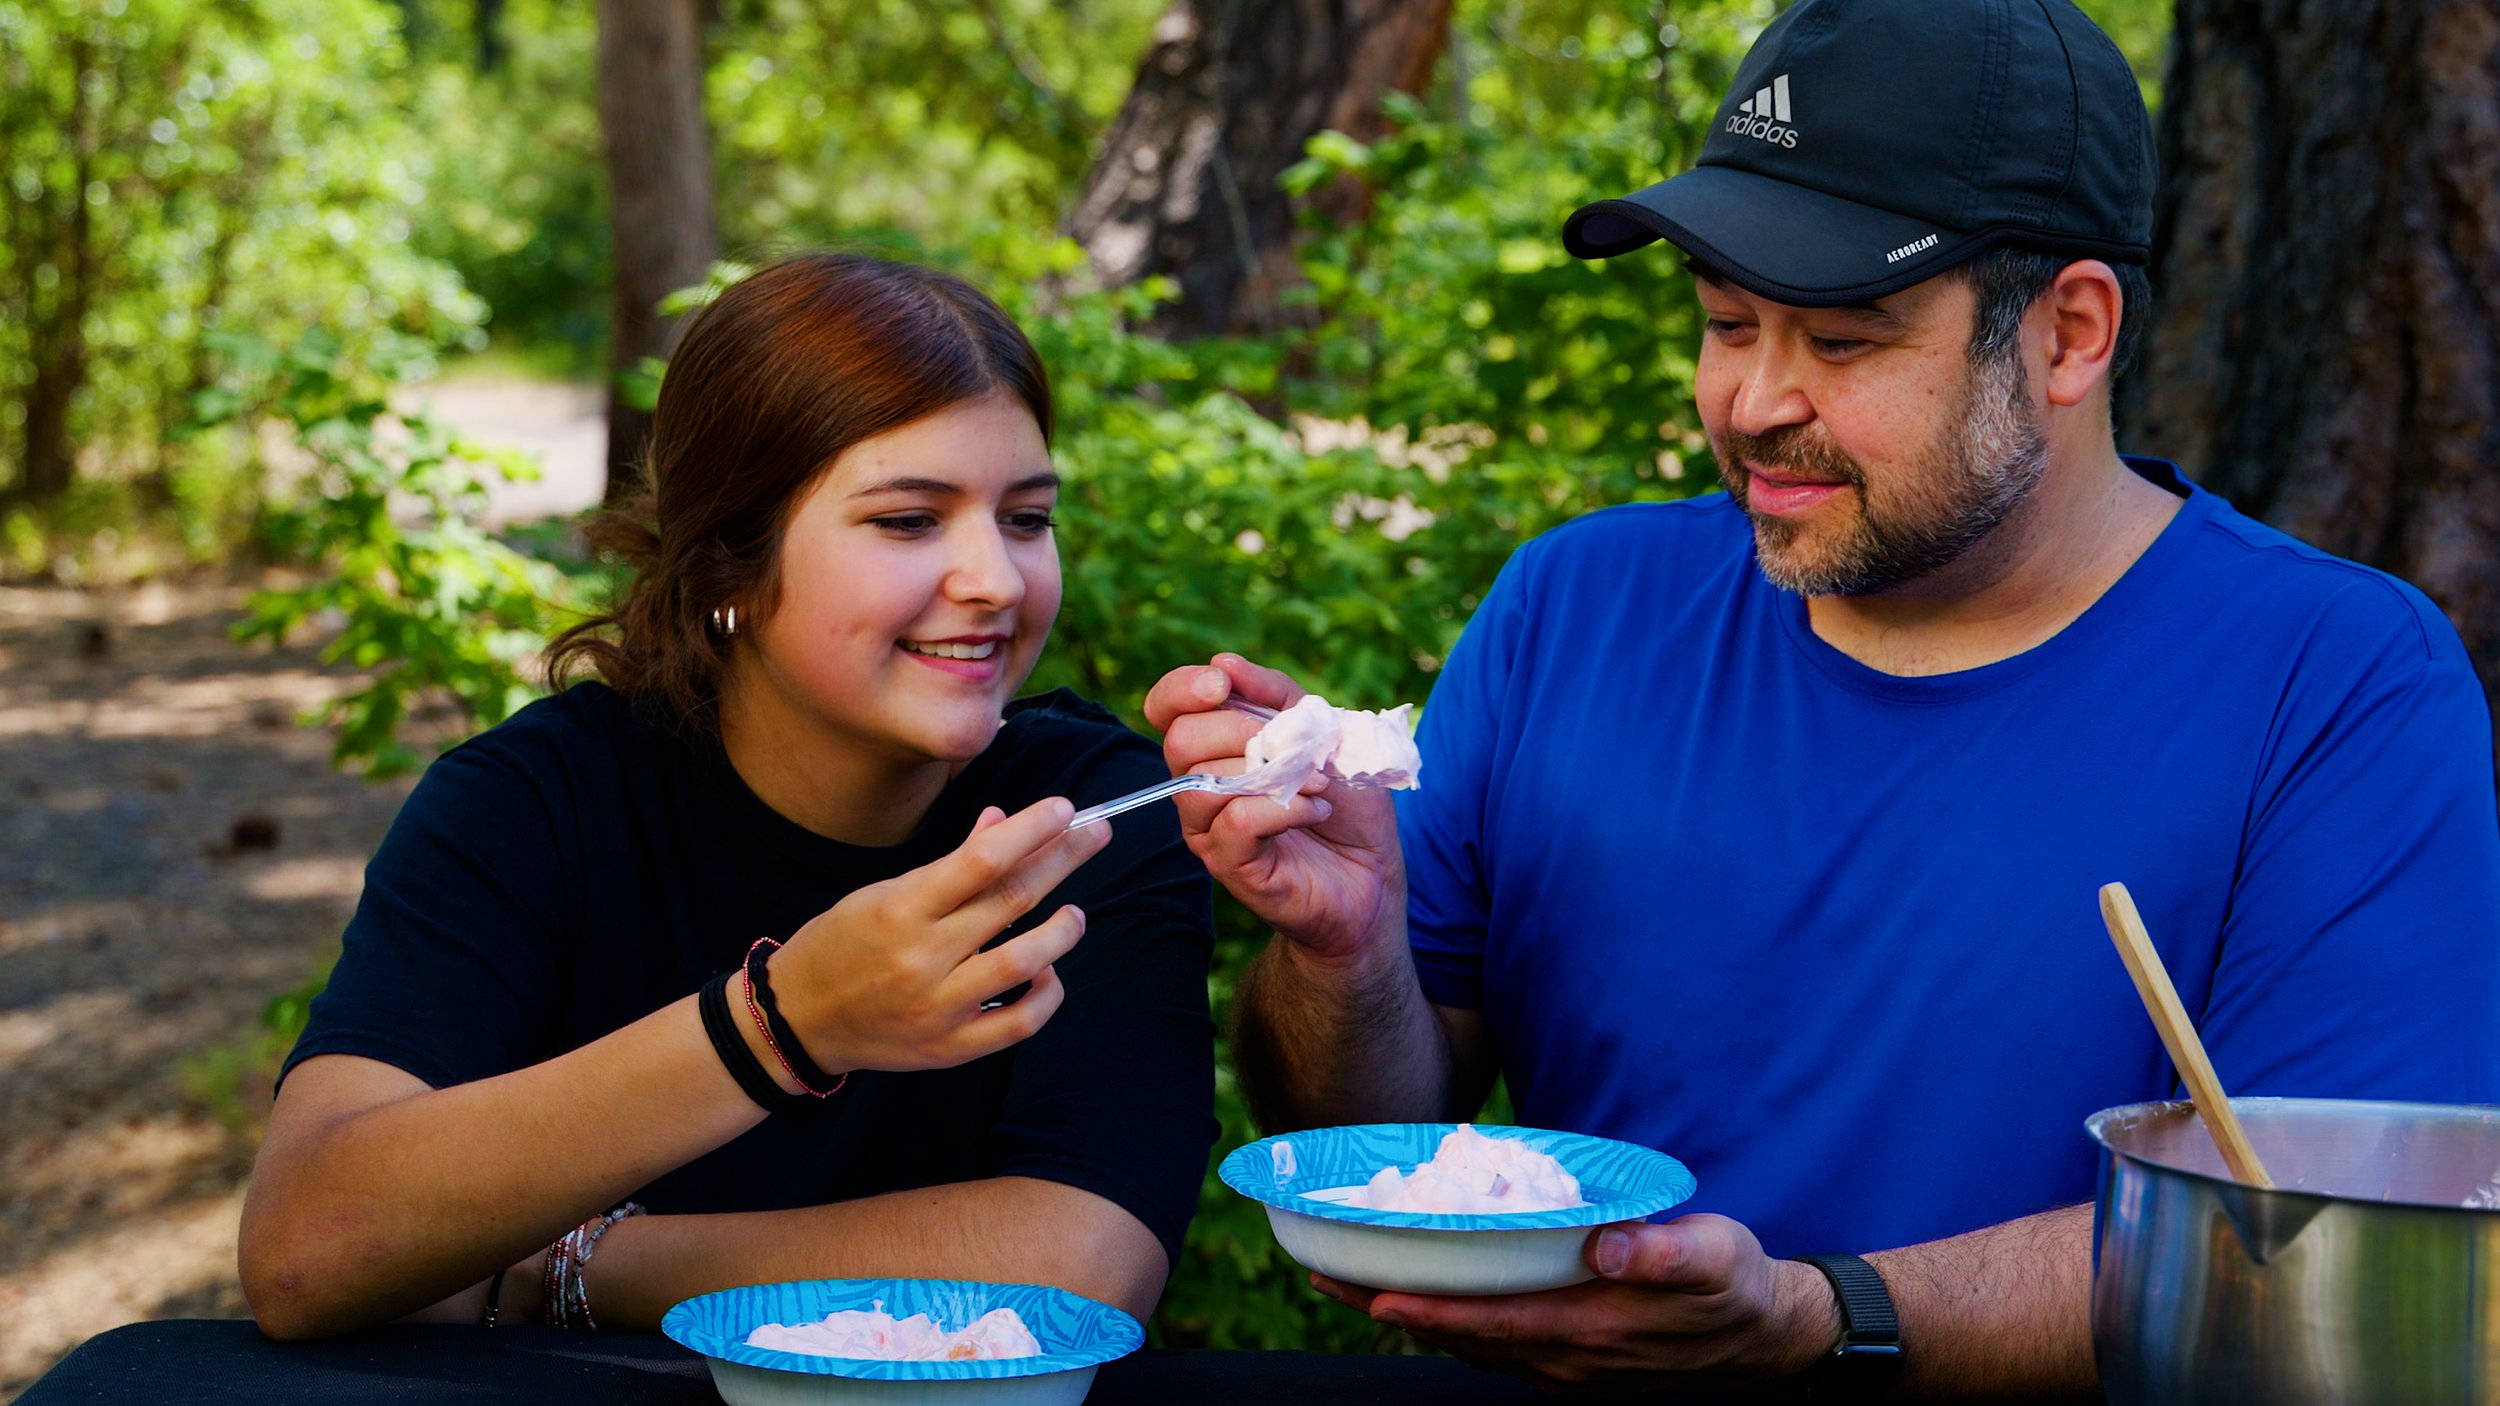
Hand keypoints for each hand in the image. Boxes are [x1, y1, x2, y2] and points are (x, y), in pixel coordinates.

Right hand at [767, 796, 1109, 1074]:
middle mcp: (922, 956)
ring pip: (1023, 961)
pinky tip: (1049, 972)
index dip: (1031, 830)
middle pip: (1011, 900)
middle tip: (1096, 833)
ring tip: (1074, 914)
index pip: (981, 860)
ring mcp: (939, 1005)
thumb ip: (948, 864)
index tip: (1065, 808)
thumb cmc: (841, 944)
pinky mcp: (950, 1047)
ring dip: (1061, 932)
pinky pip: (1018, 1022)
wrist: (798, 1020)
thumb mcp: (882, 892)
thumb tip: (1003, 822)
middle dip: (1062, 859)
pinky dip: (1046, 995)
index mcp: (901, 908)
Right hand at [1140, 653, 1404, 963]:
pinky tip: (1317, 809)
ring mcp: (1210, 830)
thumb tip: (1225, 662)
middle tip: (1295, 746)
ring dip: (1269, 771)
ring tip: (1316, 782)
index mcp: (1215, 747)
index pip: (1165, 708)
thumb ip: (1276, 695)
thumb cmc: (1346, 800)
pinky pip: (1236, 822)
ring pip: (1201, 784)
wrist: (1373, 873)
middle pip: (1180, 741)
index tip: (1222, 683)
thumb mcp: (1324, 730)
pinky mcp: (1230, 866)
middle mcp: (1199, 787)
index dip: (1182, 688)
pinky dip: (1285, 808)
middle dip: (1240, 728)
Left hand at [1312, 1215, 1839, 1394]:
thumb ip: (1661, 1253)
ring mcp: (1564, 1367)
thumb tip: (1604, 1246)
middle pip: (1461, 1338)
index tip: (1377, 1294)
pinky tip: (1424, 1299)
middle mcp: (1565, 1360)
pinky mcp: (1569, 1360)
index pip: (1492, 1325)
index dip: (1432, 1314)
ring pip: (1470, 1344)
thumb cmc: (1735, 1287)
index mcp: (1590, 1332)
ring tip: (1350, 1284)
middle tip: (1325, 1276)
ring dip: (1409, 1318)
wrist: (1767, 1338)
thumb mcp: (1713, 1259)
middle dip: (1391, 1311)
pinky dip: (1449, 1324)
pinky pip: (1493, 1344)